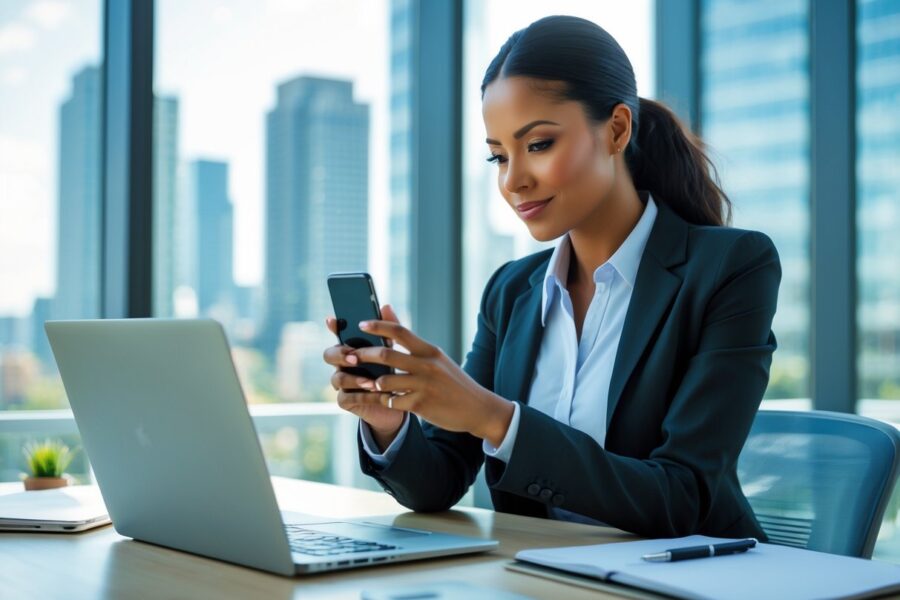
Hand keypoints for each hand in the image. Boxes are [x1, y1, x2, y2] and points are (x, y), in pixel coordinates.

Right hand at [323, 305, 404, 449]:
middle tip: (354, 356)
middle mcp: (342, 364)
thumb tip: (385, 306)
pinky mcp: (346, 401)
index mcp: (352, 348)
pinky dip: (361, 396)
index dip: (333, 327)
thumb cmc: (393, 372)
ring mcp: (342, 383)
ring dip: (353, 379)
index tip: (332, 319)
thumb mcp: (394, 350)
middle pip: (329, 355)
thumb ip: (390, 330)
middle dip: (340, 354)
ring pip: (336, 378)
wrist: (400, 402)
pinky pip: (345, 398)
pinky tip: (375, 395)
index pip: (338, 334)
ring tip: (370, 381)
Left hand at [350, 318, 514, 446]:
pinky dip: (380, 401)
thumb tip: (389, 311)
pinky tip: (375, 400)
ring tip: (360, 382)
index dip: (378, 326)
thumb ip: (412, 341)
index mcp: (429, 350)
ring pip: (385, 381)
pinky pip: (392, 402)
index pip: (400, 331)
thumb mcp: (437, 358)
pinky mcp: (421, 405)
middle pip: (386, 356)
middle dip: (363, 355)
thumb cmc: (452, 381)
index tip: (361, 324)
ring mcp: (424, 386)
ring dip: (369, 382)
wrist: (477, 408)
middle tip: (349, 356)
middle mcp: (427, 365)